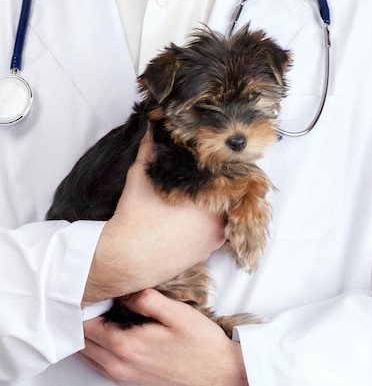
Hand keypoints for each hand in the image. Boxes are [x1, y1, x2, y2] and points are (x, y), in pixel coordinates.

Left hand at [80, 289, 247, 385]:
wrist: (218, 373)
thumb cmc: (201, 344)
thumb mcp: (178, 313)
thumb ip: (147, 299)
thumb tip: (123, 291)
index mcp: (126, 346)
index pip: (84, 324)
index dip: (87, 305)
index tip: (99, 290)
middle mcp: (118, 365)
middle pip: (81, 341)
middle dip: (83, 319)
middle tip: (99, 300)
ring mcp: (122, 376)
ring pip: (87, 355)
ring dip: (89, 335)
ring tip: (105, 314)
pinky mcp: (129, 381)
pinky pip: (100, 365)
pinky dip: (98, 348)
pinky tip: (115, 333)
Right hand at [83, 132, 225, 303]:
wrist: (126, 259)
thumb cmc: (134, 218)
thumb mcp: (140, 177)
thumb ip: (150, 150)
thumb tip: (152, 128)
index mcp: (207, 197)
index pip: (230, 174)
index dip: (225, 164)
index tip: (218, 158)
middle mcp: (218, 218)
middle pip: (231, 194)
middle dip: (223, 185)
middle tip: (211, 176)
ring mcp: (216, 237)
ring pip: (227, 213)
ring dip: (220, 204)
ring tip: (204, 195)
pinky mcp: (209, 251)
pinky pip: (220, 231)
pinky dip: (213, 222)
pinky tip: (198, 216)